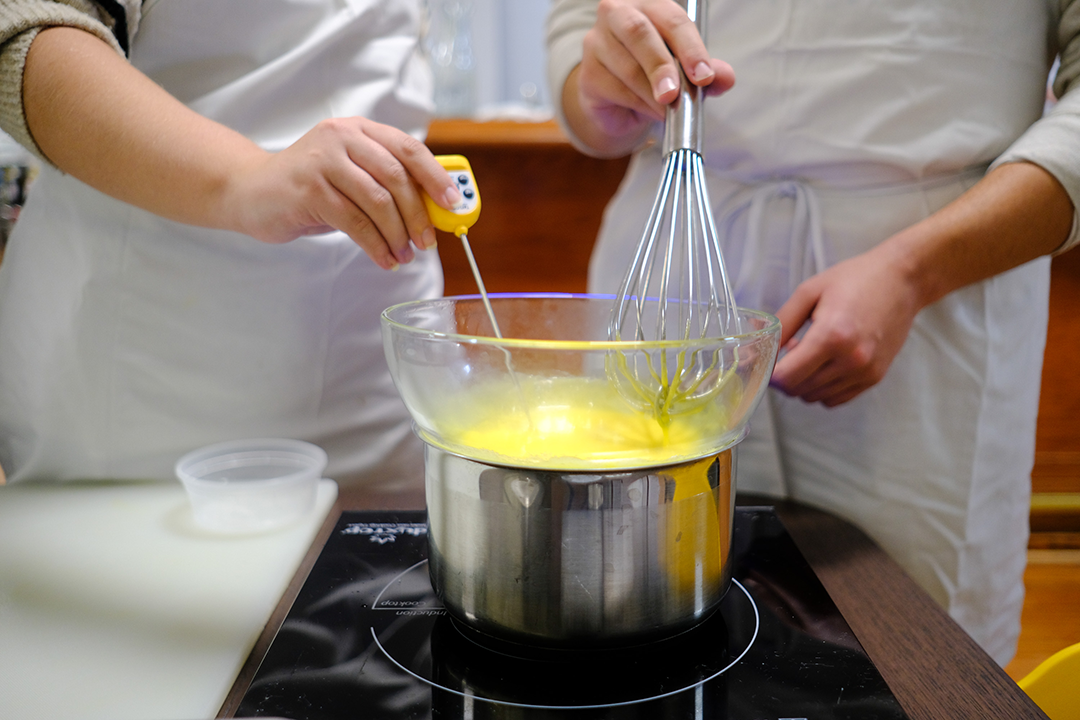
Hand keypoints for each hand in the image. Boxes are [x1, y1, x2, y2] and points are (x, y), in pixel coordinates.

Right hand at [225, 117, 460, 269]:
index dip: (435, 176)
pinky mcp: (309, 189)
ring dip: (397, 235)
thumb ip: (386, 184)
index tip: (453, 202)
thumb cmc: (310, 187)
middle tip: (427, 242)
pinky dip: (375, 245)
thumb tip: (432, 211)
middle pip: (397, 177)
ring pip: (378, 202)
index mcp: (359, 129)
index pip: (409, 148)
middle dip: (418, 215)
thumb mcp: (351, 175)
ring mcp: (323, 161)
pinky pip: (355, 222)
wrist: (250, 190)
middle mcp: (342, 138)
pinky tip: (384, 259)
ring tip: (403, 256)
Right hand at [566, 0, 734, 154]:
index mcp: (648, 4)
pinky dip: (638, 105)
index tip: (704, 76)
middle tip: (675, 94)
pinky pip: (615, 90)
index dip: (690, 47)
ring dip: (652, 95)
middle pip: (639, 34)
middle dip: (661, 66)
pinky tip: (650, 111)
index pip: (671, 18)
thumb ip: (707, 70)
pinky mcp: (588, 74)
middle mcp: (617, 14)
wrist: (619, 100)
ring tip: (669, 110)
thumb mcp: (686, 70)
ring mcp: (597, 43)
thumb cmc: (653, 72)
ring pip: (627, 68)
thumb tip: (725, 77)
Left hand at [770, 246, 921, 406]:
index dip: (770, 374)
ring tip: (812, 352)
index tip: (768, 361)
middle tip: (791, 349)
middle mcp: (851, 360)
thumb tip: (756, 351)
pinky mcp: (874, 378)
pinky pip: (835, 399)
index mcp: (832, 336)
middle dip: (786, 376)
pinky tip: (826, 363)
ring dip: (804, 381)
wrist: (902, 281)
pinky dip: (823, 388)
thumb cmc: (855, 280)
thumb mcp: (809, 293)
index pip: (787, 377)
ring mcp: (865, 372)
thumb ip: (781, 324)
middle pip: (799, 390)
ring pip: (815, 397)